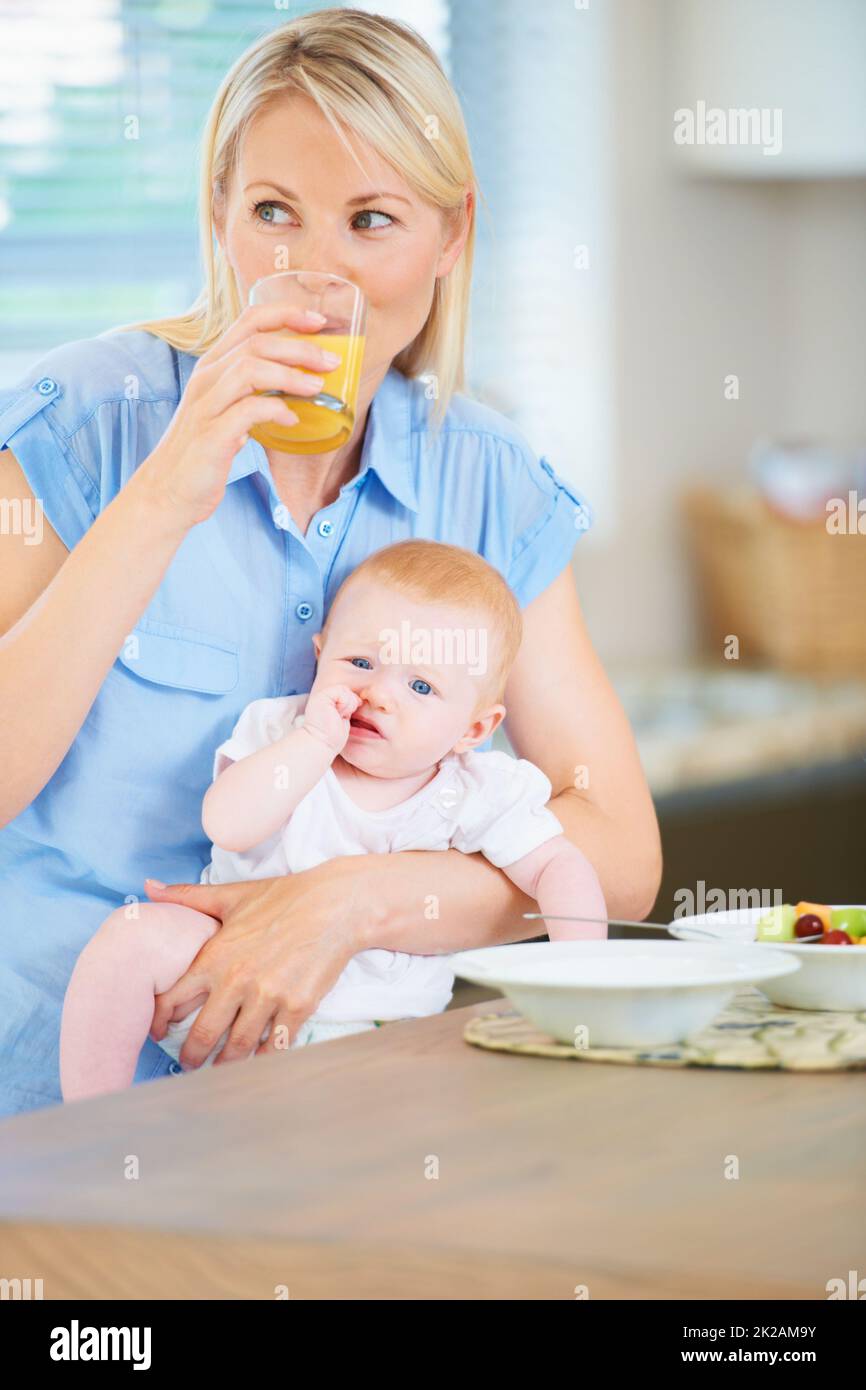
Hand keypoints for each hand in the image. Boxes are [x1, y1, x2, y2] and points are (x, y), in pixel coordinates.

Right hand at [137, 302, 342, 527]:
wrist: (168, 492)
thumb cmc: (201, 453)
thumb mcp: (224, 413)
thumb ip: (249, 398)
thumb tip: (287, 398)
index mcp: (212, 367)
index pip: (249, 321)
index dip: (286, 314)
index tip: (319, 321)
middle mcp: (207, 379)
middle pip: (256, 342)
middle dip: (300, 347)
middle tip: (331, 362)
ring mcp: (207, 406)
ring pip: (250, 369)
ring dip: (291, 375)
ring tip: (317, 388)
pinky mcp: (212, 435)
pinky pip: (248, 410)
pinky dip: (276, 410)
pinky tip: (291, 420)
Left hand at [143, 862, 366, 1068]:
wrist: (336, 904)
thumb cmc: (284, 898)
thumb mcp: (233, 895)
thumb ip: (189, 897)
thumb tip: (149, 888)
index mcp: (215, 955)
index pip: (174, 999)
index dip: (160, 1021)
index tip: (159, 1032)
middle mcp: (237, 980)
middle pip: (203, 1034)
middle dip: (191, 1057)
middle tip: (187, 1066)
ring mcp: (268, 996)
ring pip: (237, 1047)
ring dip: (224, 1066)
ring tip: (217, 1072)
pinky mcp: (297, 1007)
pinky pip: (274, 1046)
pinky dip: (263, 1060)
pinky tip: (256, 1064)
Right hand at [302, 684, 361, 753]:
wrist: (321, 744)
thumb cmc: (332, 738)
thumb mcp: (342, 718)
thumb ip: (346, 707)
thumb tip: (359, 700)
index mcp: (326, 701)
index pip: (345, 693)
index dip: (351, 703)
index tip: (345, 716)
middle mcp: (322, 696)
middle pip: (347, 690)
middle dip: (350, 704)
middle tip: (341, 717)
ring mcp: (321, 696)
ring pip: (346, 691)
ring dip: (348, 706)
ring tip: (338, 716)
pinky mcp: (322, 697)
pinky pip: (342, 693)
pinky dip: (345, 705)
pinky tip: (338, 714)